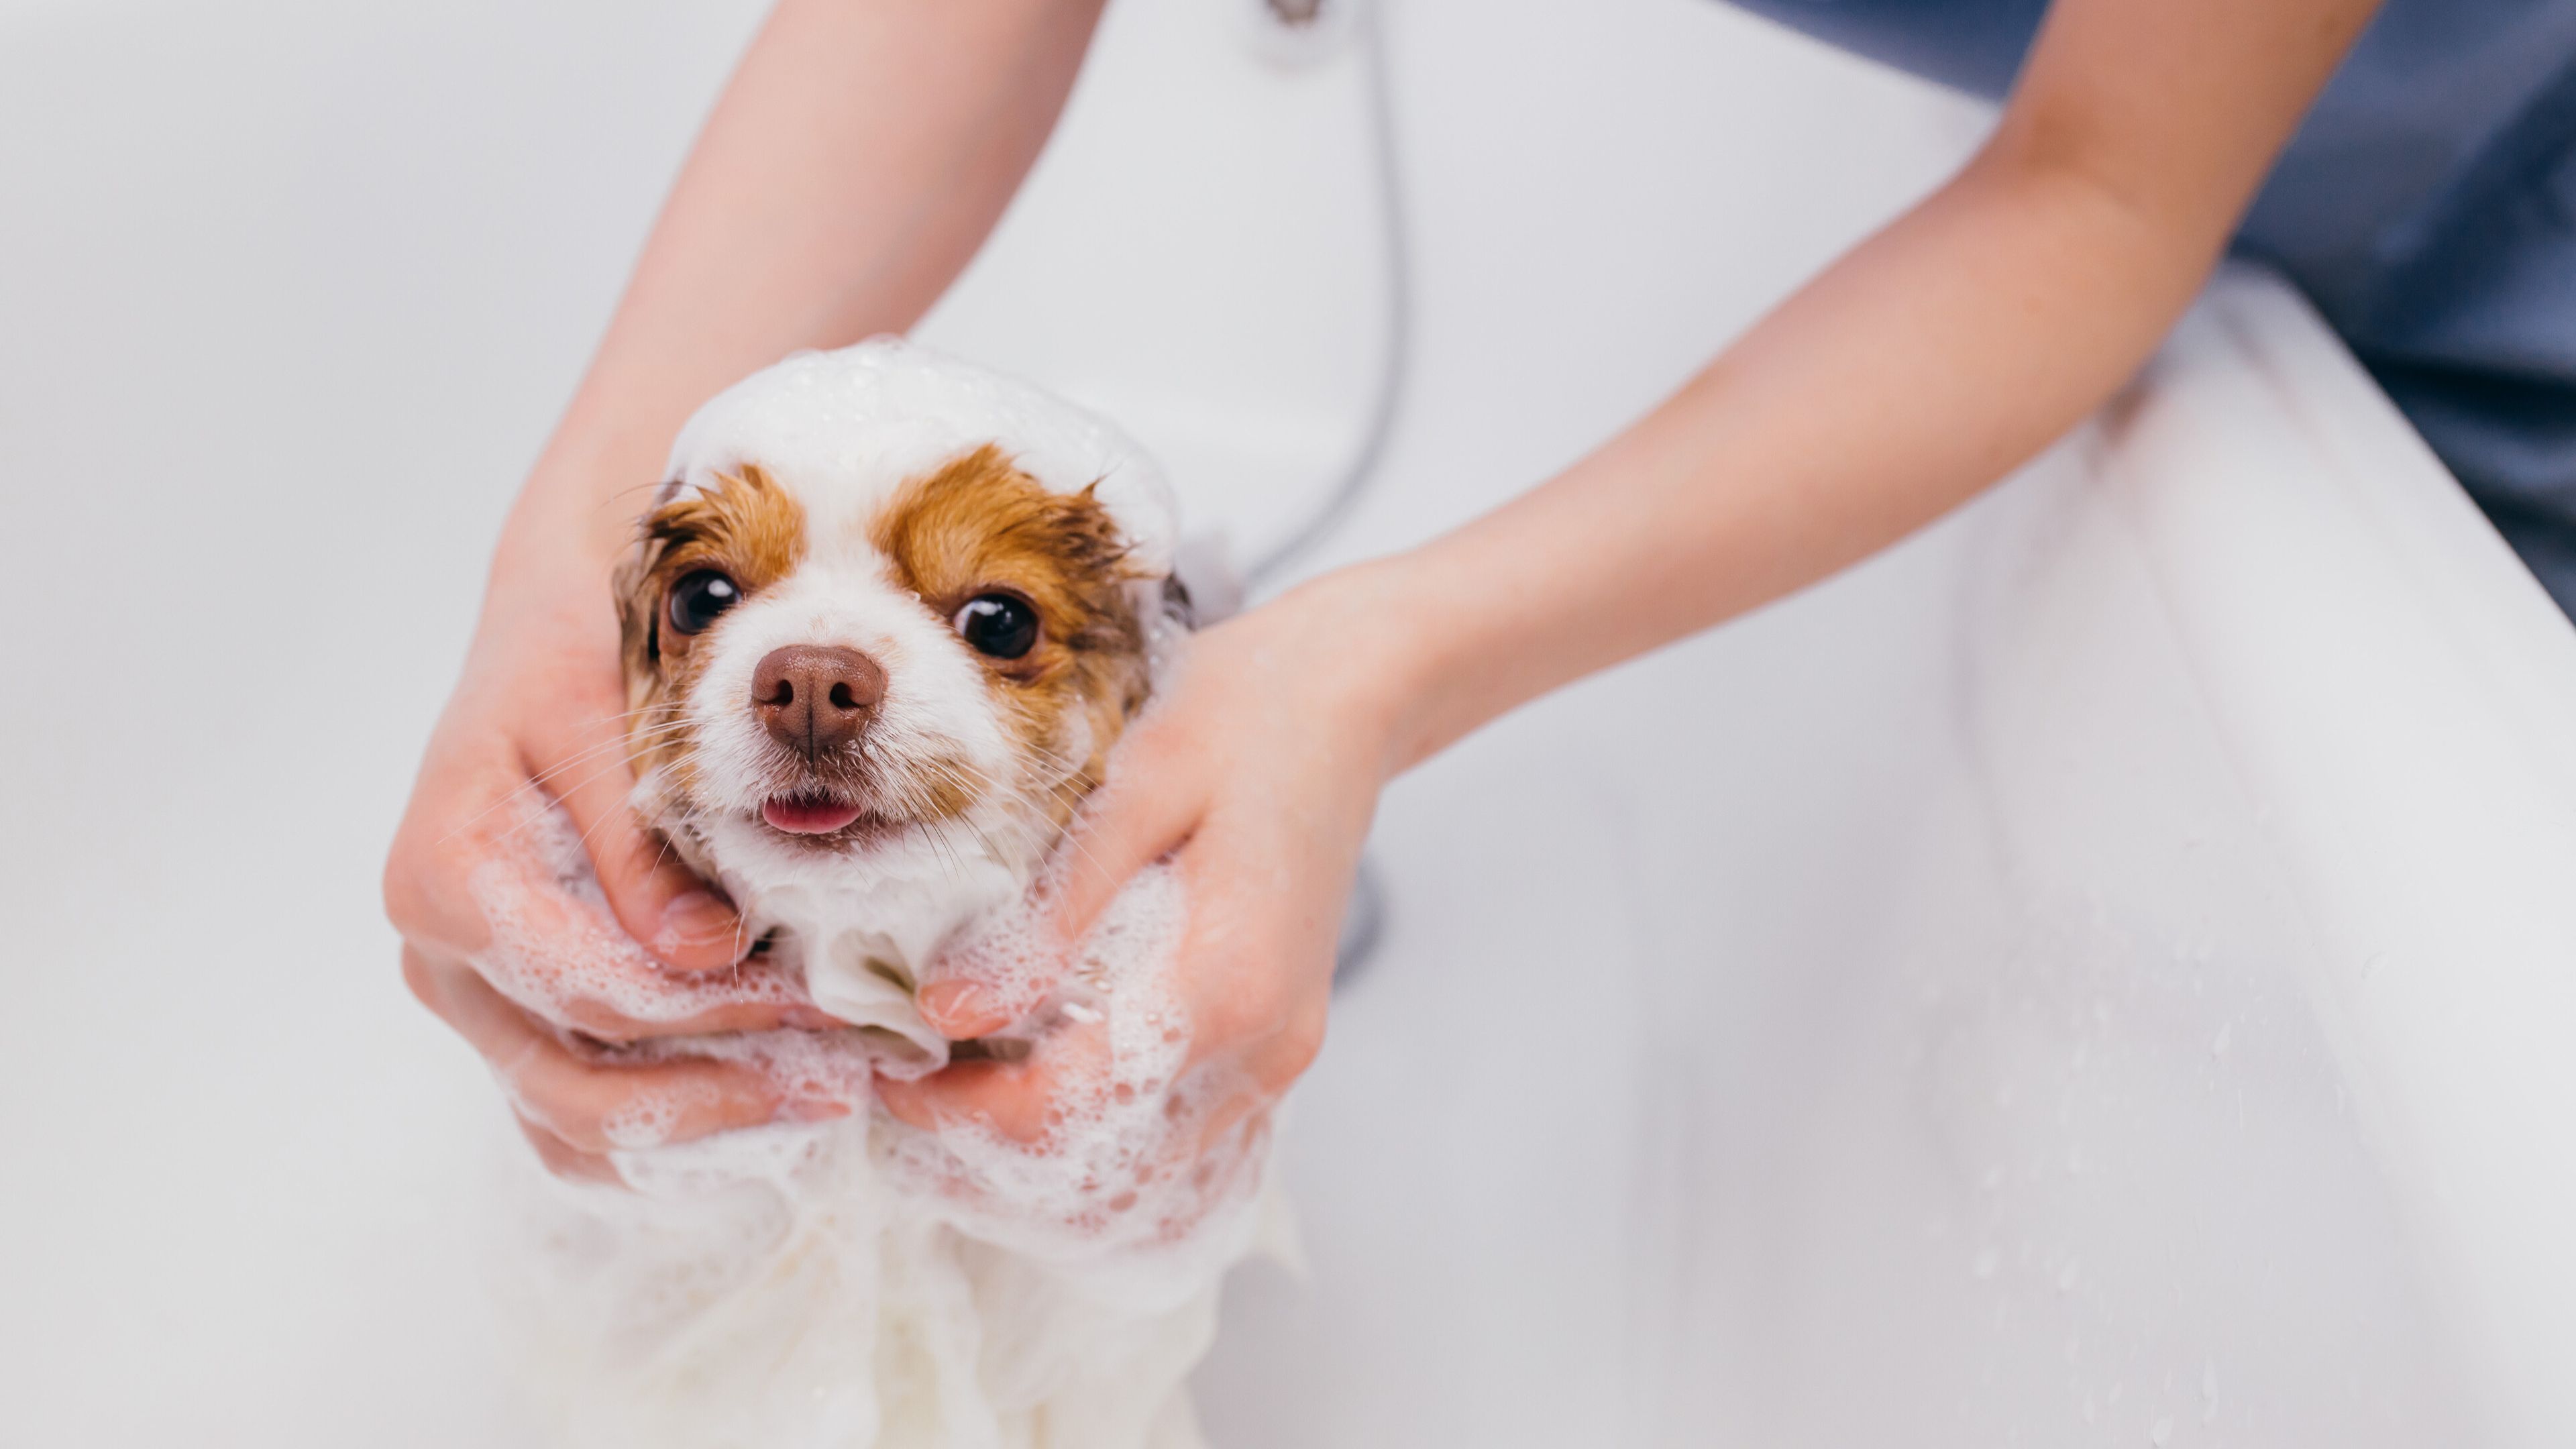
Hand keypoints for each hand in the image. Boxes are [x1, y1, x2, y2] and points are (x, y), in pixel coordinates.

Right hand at [385, 516, 841, 1182]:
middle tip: (839, 1085)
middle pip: (576, 1081)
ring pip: (570, 1120)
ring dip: (697, 1132)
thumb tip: (701, 953)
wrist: (542, 638)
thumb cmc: (574, 659)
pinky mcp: (506, 1011)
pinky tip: (756, 1121)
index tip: (823, 1009)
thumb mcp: (599, 719)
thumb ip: (638, 842)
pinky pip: (567, 1113)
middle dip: (717, 1095)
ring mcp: (469, 995)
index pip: (593, 990)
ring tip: (815, 1104)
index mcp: (448, 879)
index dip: (715, 1012)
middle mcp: (439, 956)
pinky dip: (657, 1137)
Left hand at [877, 567, 1415, 1217]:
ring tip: (956, 1113)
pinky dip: (1108, 1157)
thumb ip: (1051, 914)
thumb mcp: (1134, 789)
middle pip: (1101, 1174)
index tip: (889, 1073)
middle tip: (903, 1101)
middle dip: (986, 1160)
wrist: (1349, 699)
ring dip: (1043, 1173)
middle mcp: (1262, 1048)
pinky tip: (1041, 1116)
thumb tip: (948, 1010)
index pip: (1064, 1108)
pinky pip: (1187, 1151)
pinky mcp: (1279, 1050)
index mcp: (1224, 984)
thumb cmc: (1242, 718)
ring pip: (1148, 1184)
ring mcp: (1278, 1060)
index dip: (959, 1111)